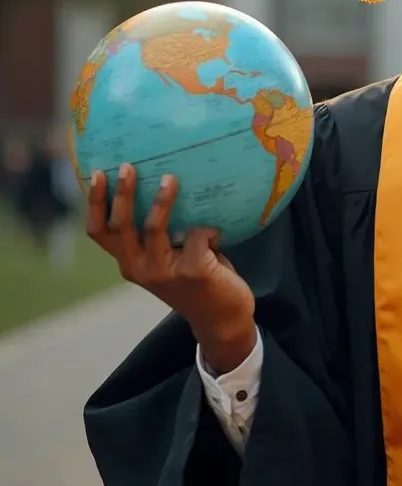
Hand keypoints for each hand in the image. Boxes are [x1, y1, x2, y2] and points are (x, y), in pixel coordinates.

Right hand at [86, 164, 256, 372]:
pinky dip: (209, 228)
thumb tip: (167, 181)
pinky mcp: (192, 271)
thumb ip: (161, 235)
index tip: (98, 173)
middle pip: (120, 225)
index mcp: (129, 263)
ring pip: (153, 227)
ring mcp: (164, 272)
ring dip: (161, 200)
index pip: (100, 232)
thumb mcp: (168, 258)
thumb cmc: (197, 280)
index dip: (94, 203)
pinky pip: (198, 233)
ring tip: (170, 178)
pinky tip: (218, 233)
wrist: (222, 319)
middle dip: (121, 193)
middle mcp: (139, 268)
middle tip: (128, 166)